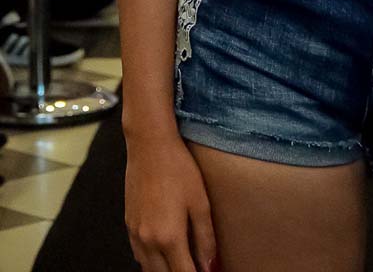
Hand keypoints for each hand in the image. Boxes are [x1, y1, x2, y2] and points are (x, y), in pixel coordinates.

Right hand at [125, 133, 218, 271]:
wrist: (149, 146)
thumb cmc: (178, 169)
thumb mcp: (200, 202)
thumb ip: (205, 238)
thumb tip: (210, 266)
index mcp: (168, 238)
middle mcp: (147, 242)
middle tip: (195, 267)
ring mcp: (135, 235)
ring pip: (149, 270)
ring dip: (165, 270)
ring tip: (182, 261)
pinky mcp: (128, 225)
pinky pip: (139, 256)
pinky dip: (152, 261)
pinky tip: (164, 252)